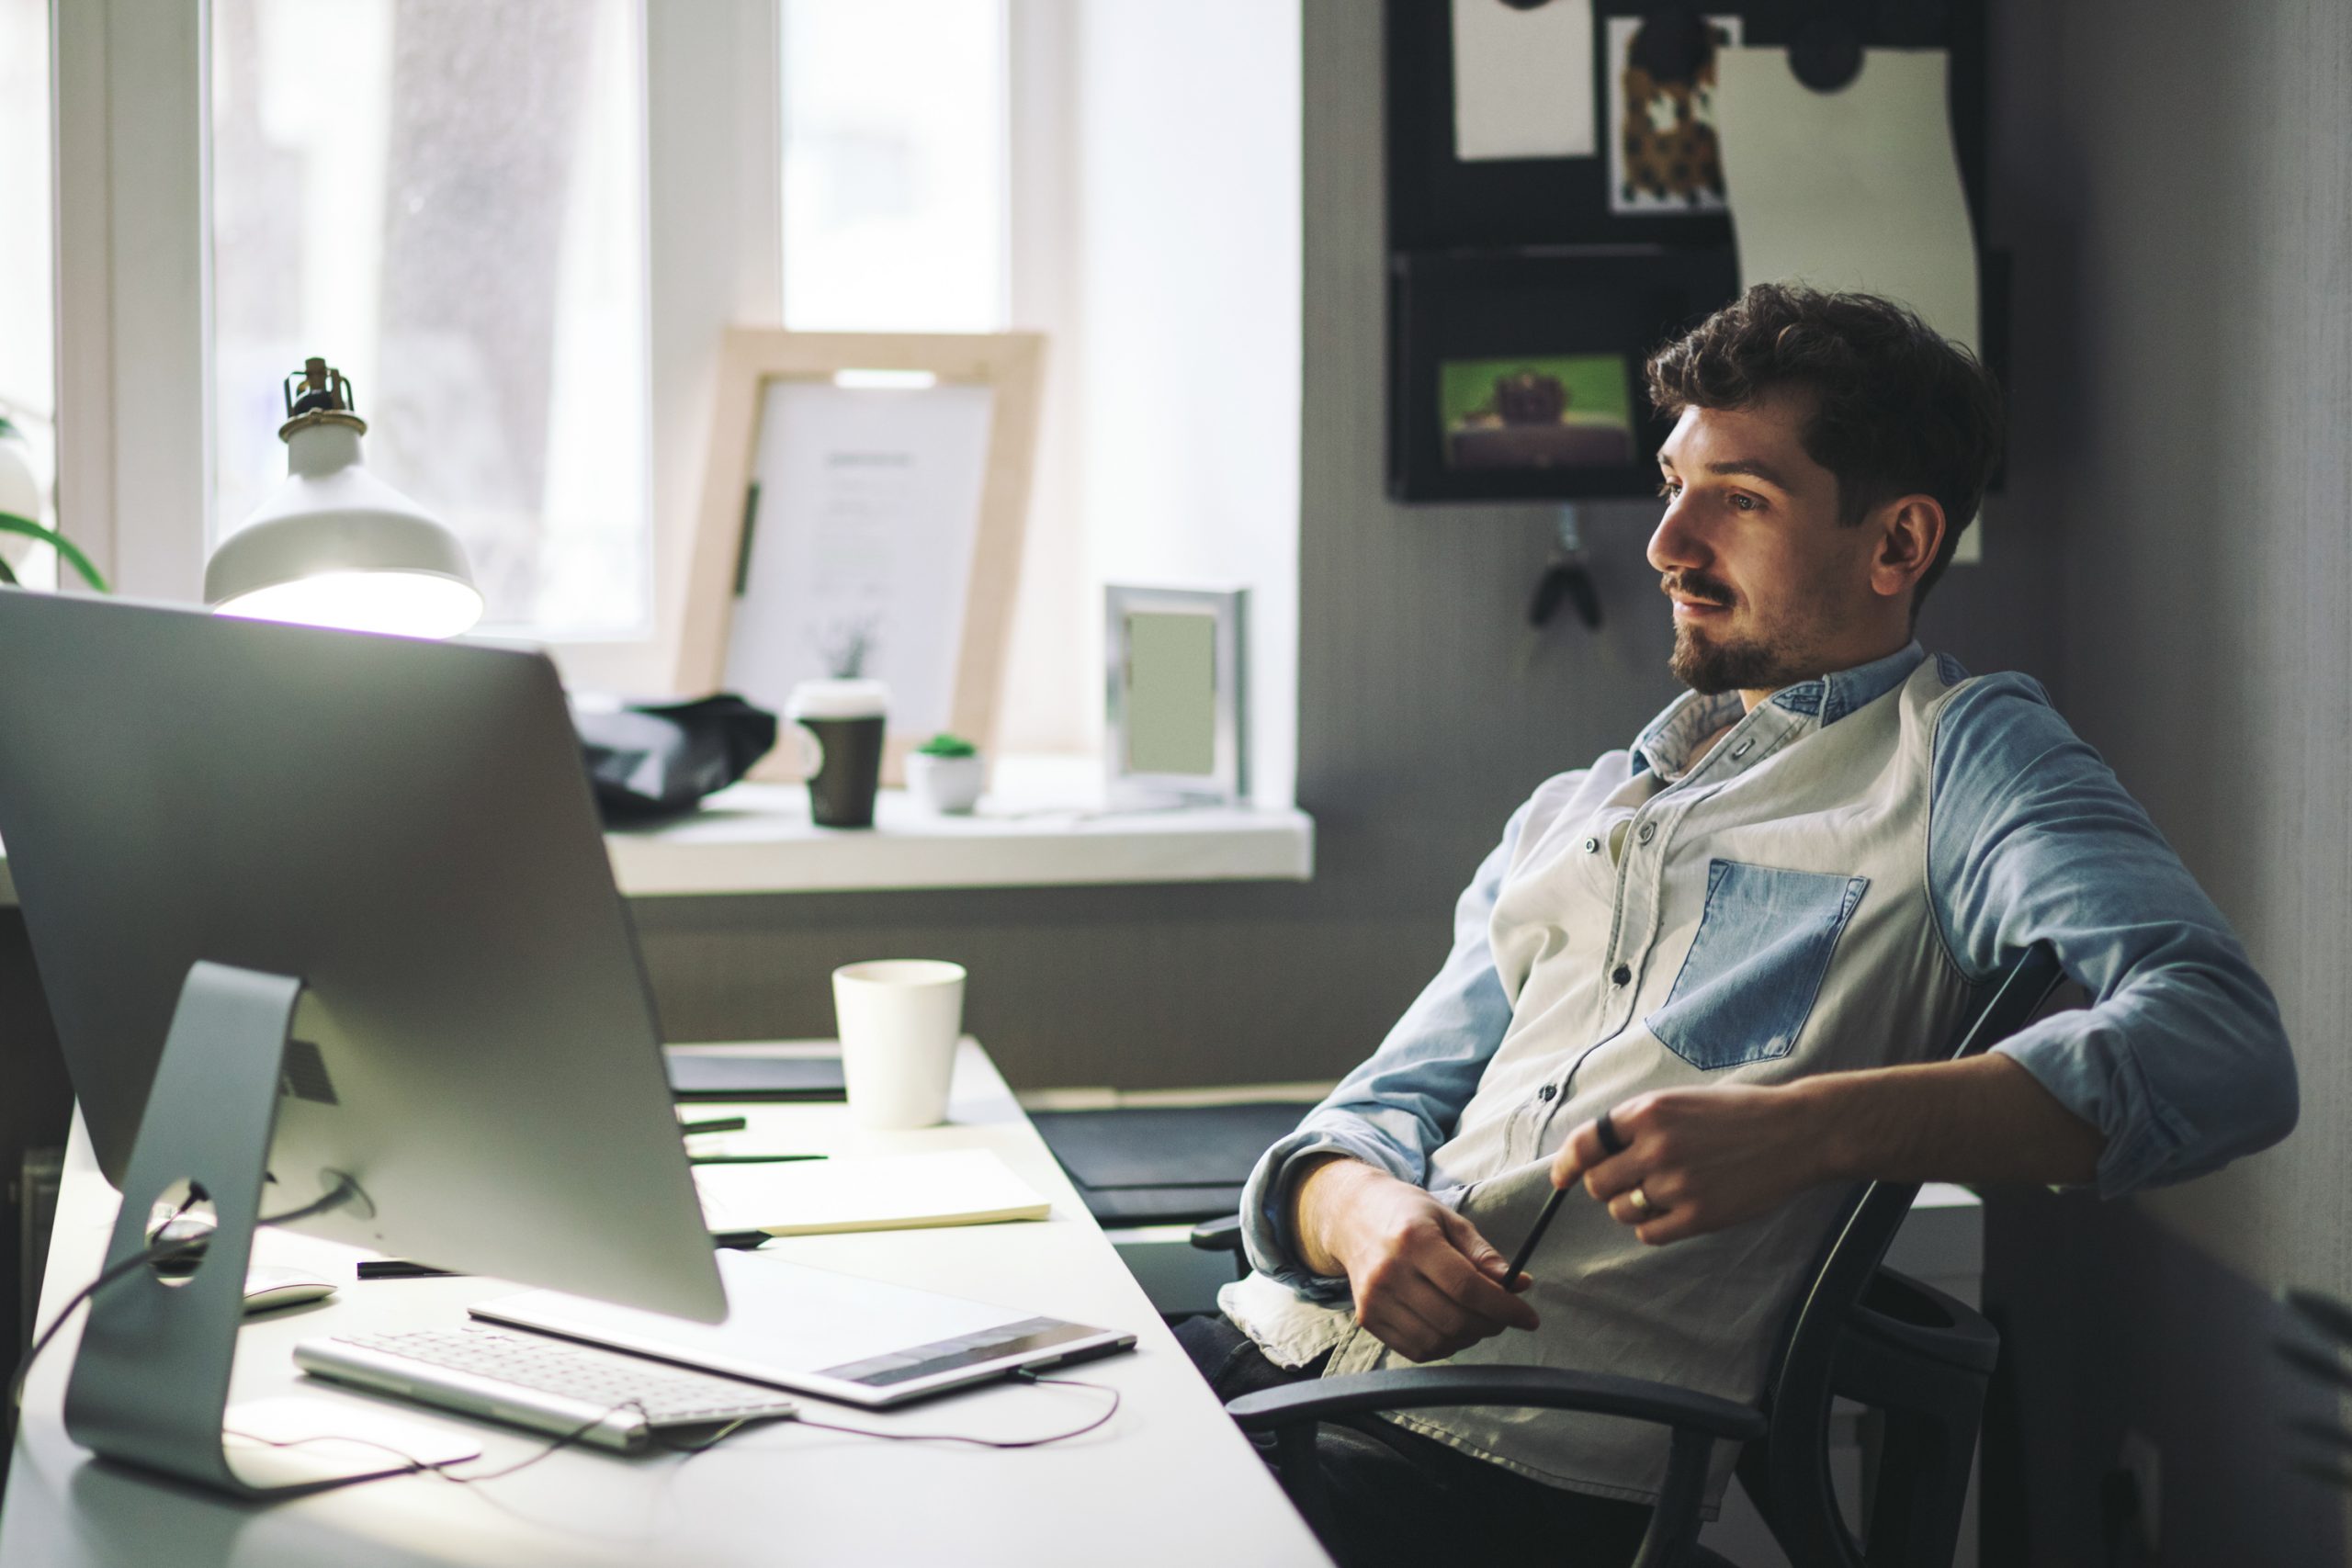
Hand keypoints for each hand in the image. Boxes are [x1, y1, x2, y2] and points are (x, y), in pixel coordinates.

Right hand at [1292, 1157, 1537, 1362]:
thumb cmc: (1407, 1215)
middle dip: (1491, 1324)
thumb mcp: (1449, 1220)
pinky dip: (1443, 1346)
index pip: (1467, 1287)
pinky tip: (1451, 1326)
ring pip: (1437, 1341)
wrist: (1352, 1217)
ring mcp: (1374, 1299)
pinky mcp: (1367, 1319)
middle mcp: (1389, 1272)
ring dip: (1468, 1338)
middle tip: (1503, 1316)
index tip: (1529, 1317)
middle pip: (1453, 1319)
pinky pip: (1416, 1350)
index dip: (1504, 1308)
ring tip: (1476, 1319)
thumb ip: (1483, 1254)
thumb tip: (1519, 1286)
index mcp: (1413, 1240)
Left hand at [1549, 1084, 1837, 1245]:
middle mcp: (1656, 1147)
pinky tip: (1676, 1210)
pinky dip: (1655, 1226)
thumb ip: (1638, 1124)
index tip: (1562, 1179)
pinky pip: (1649, 1233)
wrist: (1797, 1132)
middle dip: (1609, 1186)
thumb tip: (1594, 1153)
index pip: (1586, 1143)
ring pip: (1622, 1211)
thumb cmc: (1738, 1113)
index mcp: (1648, 1111)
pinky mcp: (1699, 1215)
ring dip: (1633, 1206)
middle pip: (1599, 1184)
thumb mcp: (1680, 1101)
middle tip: (1634, 1180)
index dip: (1567, 1164)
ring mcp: (1677, 1183)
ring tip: (1664, 1191)